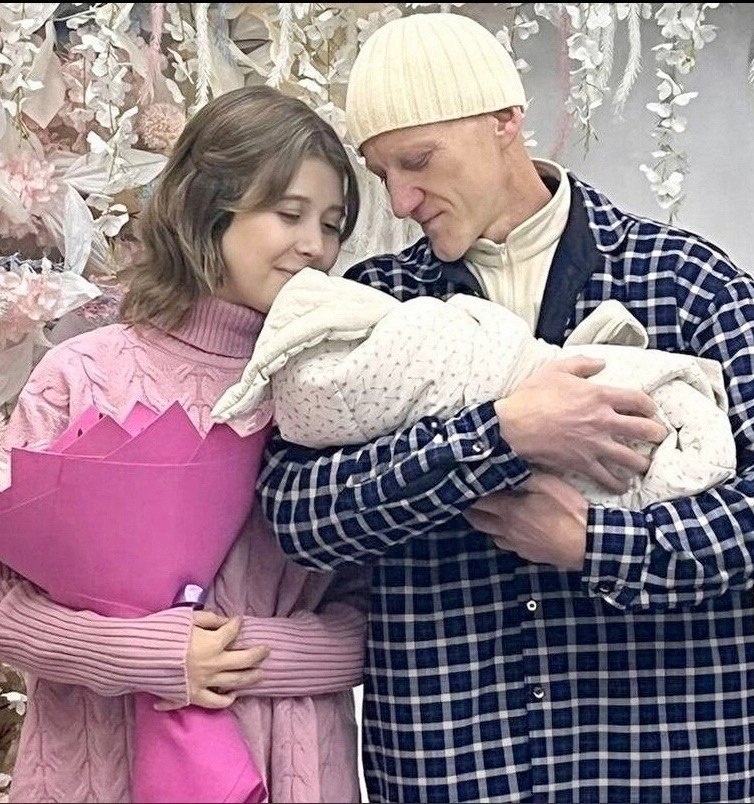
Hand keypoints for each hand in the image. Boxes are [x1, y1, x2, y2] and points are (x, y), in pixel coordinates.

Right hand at [154, 610, 268, 711]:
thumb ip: (209, 619)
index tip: (238, 620)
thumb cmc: (160, 633)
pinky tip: (233, 695)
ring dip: (250, 678)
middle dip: (257, 654)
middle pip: (243, 660)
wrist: (135, 656)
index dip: (237, 624)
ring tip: (260, 673)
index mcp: (211, 644)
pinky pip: (214, 703)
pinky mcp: (191, 697)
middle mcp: (212, 665)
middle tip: (266, 649)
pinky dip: (226, 701)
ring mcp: (203, 683)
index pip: (232, 632)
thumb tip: (223, 621)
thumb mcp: (187, 617)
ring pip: (234, 683)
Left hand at [464, 472, 587, 570]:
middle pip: (478, 522)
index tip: (464, 486)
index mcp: (509, 510)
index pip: (478, 502)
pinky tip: (511, 530)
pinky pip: (508, 545)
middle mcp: (507, 529)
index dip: (469, 494)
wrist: (587, 543)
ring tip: (489, 515)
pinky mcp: (529, 555)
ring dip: (487, 525)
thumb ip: (524, 476)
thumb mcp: (547, 484)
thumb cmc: (568, 511)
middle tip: (468, 501)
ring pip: (492, 535)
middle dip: (470, 511)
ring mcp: (517, 545)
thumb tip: (506, 468)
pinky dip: (504, 537)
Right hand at [494, 356, 666, 492]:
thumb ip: (582, 363)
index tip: (650, 410)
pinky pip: (607, 478)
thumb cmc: (532, 396)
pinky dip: (617, 484)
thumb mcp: (556, 369)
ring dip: (642, 463)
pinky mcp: (583, 464)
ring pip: (632, 459)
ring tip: (645, 464)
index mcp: (599, 396)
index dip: (650, 405)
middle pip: (644, 430)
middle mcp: (603, 421)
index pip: (639, 400)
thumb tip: (601, 363)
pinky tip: (622, 486)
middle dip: (656, 434)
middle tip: (658, 436)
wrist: (513, 426)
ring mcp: (595, 445)